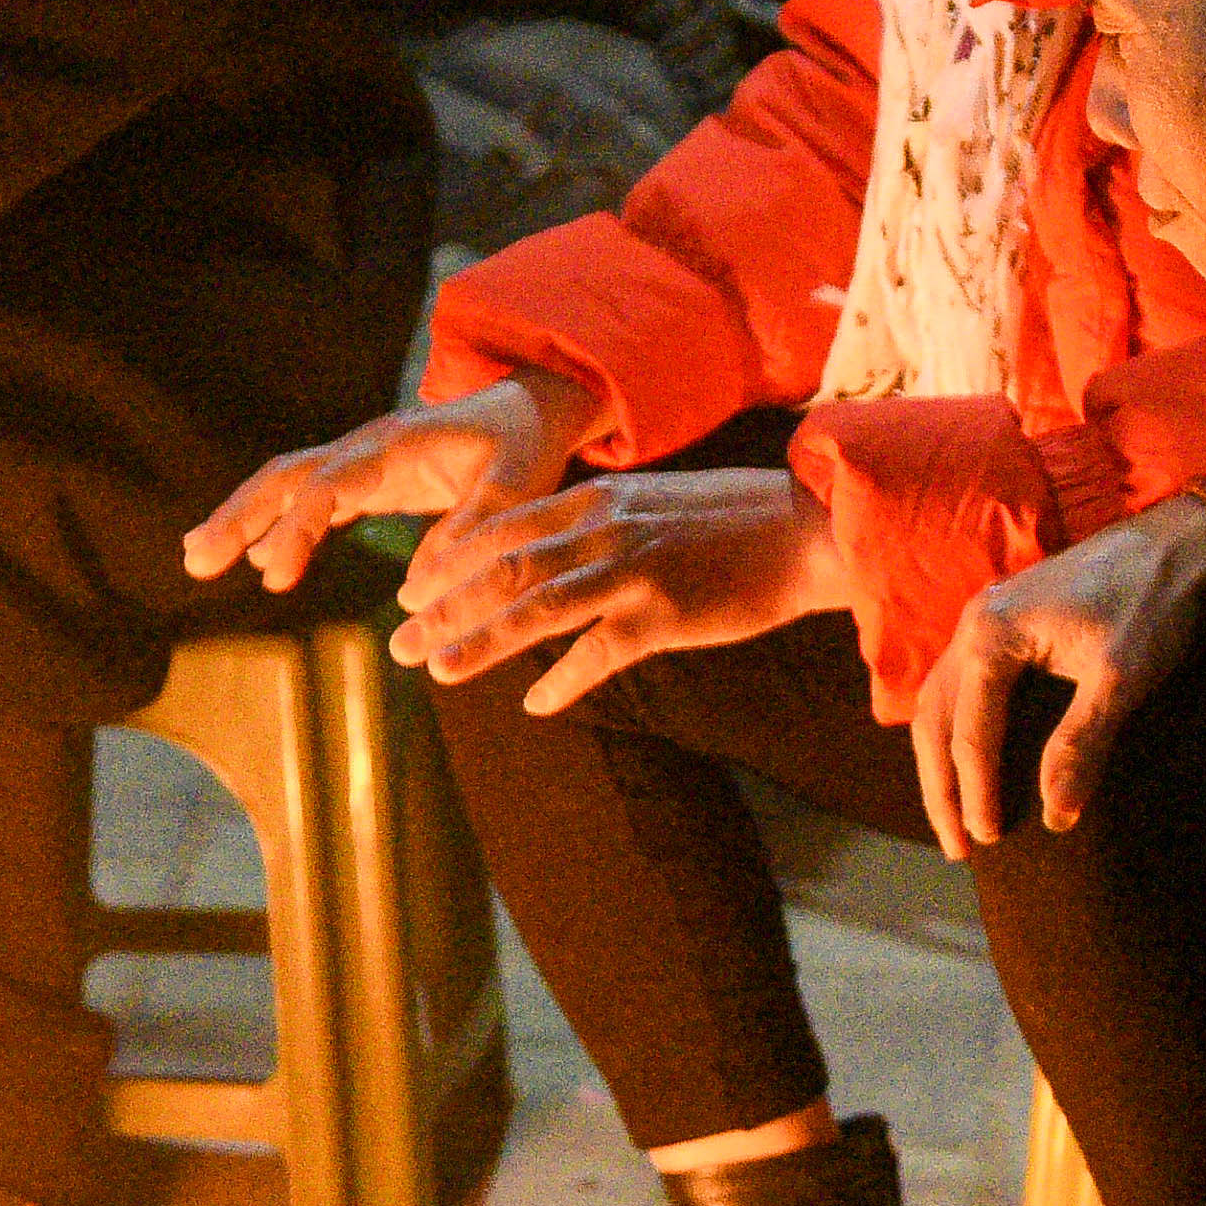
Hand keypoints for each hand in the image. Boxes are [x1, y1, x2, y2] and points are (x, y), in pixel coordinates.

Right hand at [182, 374, 600, 595]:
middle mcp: (367, 448)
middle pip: (287, 477)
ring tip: (197, 560)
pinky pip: (311, 501)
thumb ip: (471, 530)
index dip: (295, 529)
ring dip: (243, 519)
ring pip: (289, 486)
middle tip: (195, 561)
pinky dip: (277, 526)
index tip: (269, 576)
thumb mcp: (517, 488)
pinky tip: (253, 558)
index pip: (329, 486)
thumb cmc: (526, 447)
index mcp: (397, 446)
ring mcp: (363, 461)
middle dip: (238, 516)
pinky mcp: (369, 479)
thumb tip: (416, 589)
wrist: (531, 410)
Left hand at [391, 459, 843, 715]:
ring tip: (438, 672)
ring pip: (534, 609)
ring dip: (479, 643)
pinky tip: (534, 704)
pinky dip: (563, 680)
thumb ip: (594, 524)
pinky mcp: (666, 615)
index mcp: (595, 500)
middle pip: (502, 570)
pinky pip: (599, 653)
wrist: (806, 529)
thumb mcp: (649, 503)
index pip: (499, 527)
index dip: (447, 562)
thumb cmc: (731, 520)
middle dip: (443, 608)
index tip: (410, 592)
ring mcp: (633, 572)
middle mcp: (603, 531)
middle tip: (400, 644)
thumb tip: (543, 554)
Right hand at [913, 492, 1205, 861]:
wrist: (1181, 541)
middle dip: (941, 785)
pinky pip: (961, 680)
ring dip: (941, 757)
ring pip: (940, 697)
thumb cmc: (1151, 603)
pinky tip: (969, 753)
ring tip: (953, 811)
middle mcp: (974, 621)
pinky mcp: (1007, 616)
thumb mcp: (1119, 679)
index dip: (975, 792)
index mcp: (991, 635)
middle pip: (935, 717)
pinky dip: (956, 724)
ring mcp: (986, 615)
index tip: (987, 840)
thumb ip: (1081, 745)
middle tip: (956, 845)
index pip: (969, 733)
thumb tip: (1056, 816)